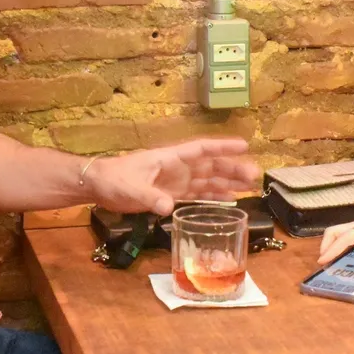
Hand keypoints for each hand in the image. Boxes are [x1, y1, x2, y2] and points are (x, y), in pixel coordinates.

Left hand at [88, 138, 258, 216]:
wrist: (99, 186)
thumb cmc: (115, 180)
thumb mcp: (132, 188)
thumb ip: (150, 197)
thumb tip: (167, 207)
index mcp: (171, 158)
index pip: (201, 149)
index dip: (222, 148)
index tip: (244, 145)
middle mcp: (178, 168)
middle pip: (210, 166)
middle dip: (232, 169)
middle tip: (254, 175)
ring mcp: (176, 181)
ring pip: (208, 180)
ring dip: (227, 182)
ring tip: (249, 186)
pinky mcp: (172, 194)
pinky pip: (198, 194)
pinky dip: (214, 196)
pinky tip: (230, 200)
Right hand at [317, 205, 353, 277]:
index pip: (347, 236)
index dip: (334, 248)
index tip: (323, 259)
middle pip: (336, 230)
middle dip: (326, 245)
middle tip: (322, 262)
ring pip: (338, 230)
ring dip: (329, 243)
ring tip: (327, 260)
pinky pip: (344, 233)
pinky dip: (336, 242)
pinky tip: (338, 254)